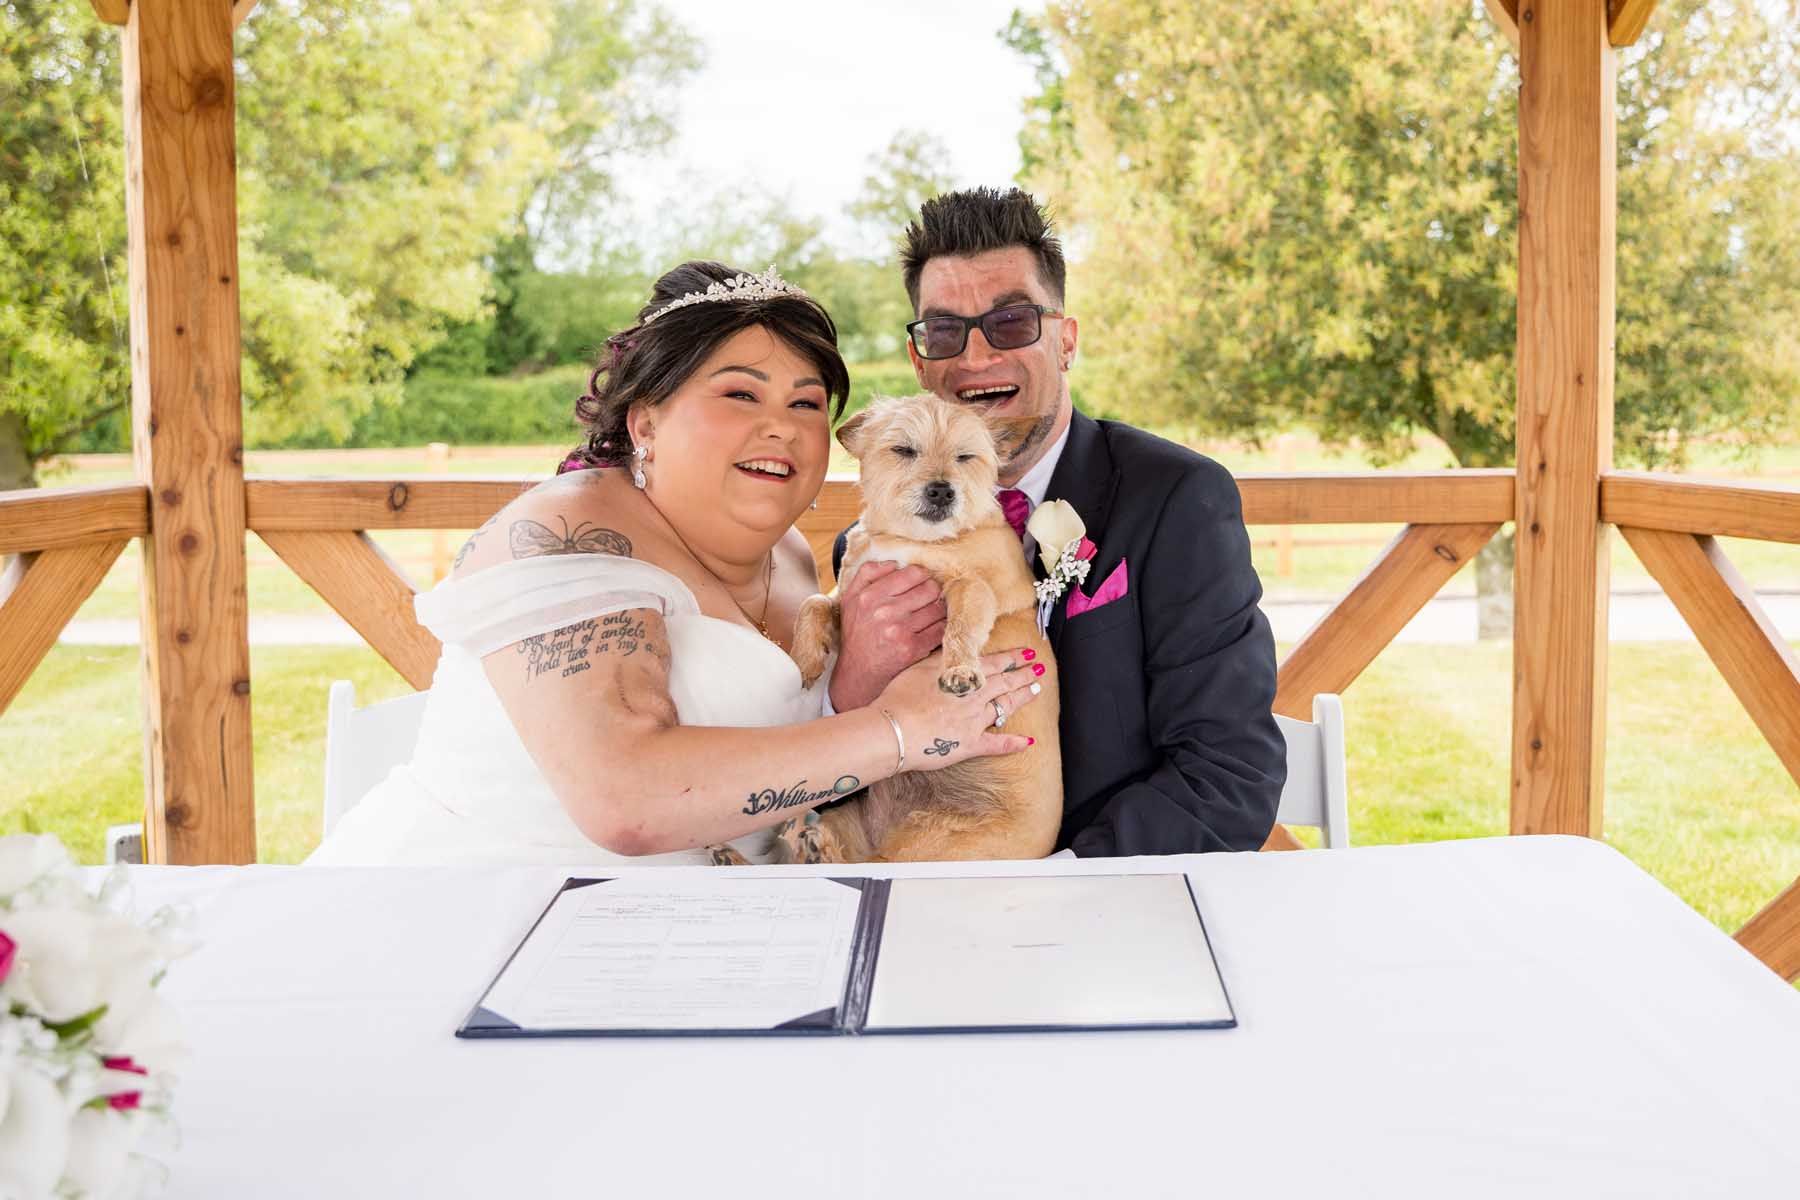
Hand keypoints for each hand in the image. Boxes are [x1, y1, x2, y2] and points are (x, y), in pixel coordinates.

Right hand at [829, 561, 945, 710]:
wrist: (856, 674)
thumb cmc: (857, 634)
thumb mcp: (850, 599)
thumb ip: (867, 574)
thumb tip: (895, 562)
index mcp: (869, 595)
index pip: (913, 572)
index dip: (922, 577)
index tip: (921, 584)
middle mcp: (884, 611)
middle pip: (930, 588)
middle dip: (933, 593)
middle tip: (929, 600)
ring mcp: (899, 631)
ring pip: (938, 608)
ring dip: (939, 611)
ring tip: (931, 615)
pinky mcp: (911, 649)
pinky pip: (939, 630)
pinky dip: (940, 628)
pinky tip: (932, 630)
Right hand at [873, 649, 1044, 771]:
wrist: (893, 729)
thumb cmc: (899, 697)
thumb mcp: (919, 668)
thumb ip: (941, 659)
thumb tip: (956, 649)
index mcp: (962, 676)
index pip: (994, 662)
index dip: (1013, 657)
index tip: (1027, 652)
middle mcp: (973, 696)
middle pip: (1005, 682)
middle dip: (1024, 674)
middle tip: (1039, 669)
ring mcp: (974, 721)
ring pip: (1004, 706)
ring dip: (1022, 698)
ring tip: (1036, 691)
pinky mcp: (969, 745)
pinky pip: (996, 744)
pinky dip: (1013, 744)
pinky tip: (1028, 742)